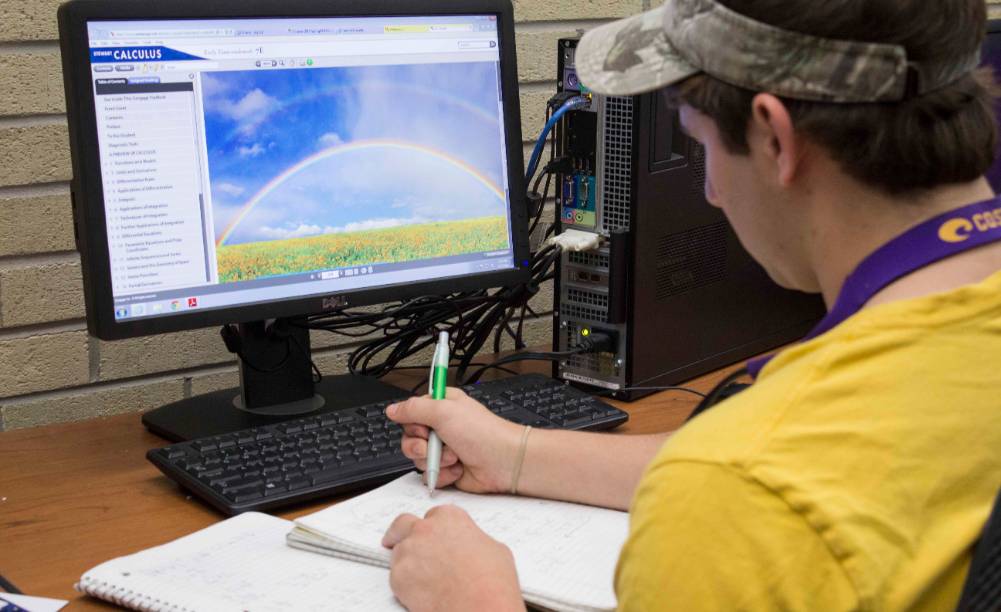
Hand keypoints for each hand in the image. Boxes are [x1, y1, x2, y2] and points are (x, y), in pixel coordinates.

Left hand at [382, 505, 523, 611]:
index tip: (433, 535)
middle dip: (401, 533)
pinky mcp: (398, 577)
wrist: (480, 609)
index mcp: (450, 518)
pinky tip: (423, 592)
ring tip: (424, 578)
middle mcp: (425, 530)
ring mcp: (409, 552)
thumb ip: (473, 539)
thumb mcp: (494, 549)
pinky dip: (405, 585)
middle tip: (401, 541)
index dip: (433, 528)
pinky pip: (396, 577)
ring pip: (398, 552)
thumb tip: (471, 547)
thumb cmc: (491, 584)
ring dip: (407, 561)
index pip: (433, 515)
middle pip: (403, 524)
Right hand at [386, 387, 522, 493]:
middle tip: (435, 443)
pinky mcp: (448, 469)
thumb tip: (392, 409)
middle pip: (409, 437)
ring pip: (417, 458)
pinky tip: (457, 469)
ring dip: (435, 460)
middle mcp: (441, 427)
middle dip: (420, 445)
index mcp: (441, 407)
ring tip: (454, 456)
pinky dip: (442, 474)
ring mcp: (444, 449)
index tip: (424, 424)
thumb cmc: (482, 433)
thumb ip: (413, 409)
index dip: (413, 421)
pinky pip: (429, 475)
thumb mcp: (443, 411)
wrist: (503, 462)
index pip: (411, 412)